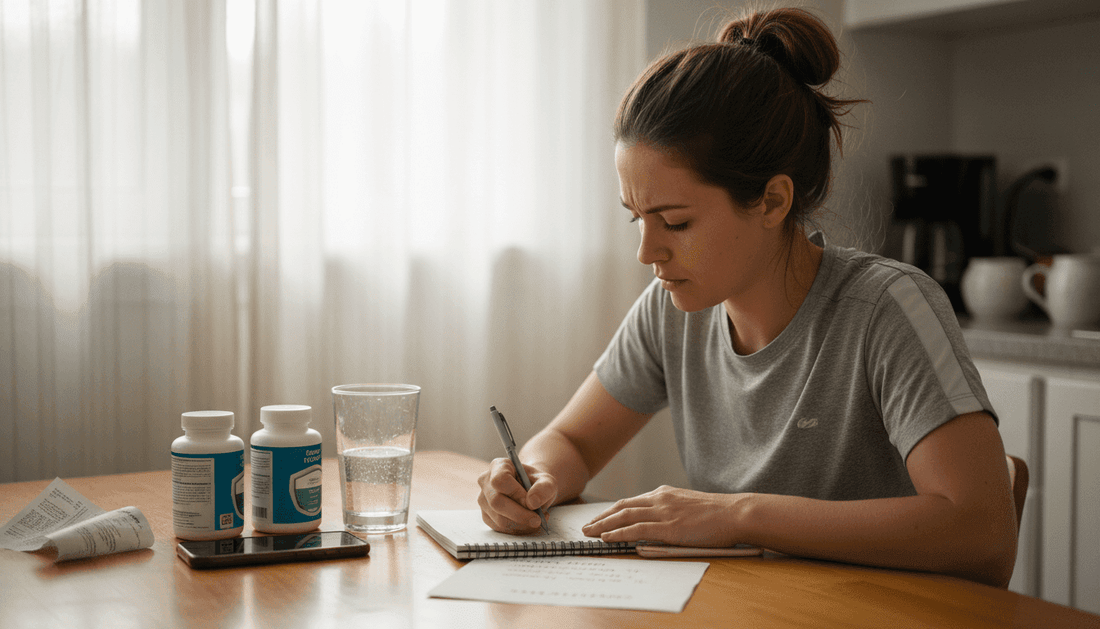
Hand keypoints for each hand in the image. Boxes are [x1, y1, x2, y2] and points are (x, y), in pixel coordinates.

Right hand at [477, 457, 557, 533]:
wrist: (532, 492)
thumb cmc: (537, 484)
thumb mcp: (547, 481)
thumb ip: (544, 488)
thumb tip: (532, 502)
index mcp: (499, 466)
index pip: (500, 480)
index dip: (515, 493)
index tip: (532, 503)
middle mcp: (486, 481)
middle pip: (496, 502)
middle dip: (520, 514)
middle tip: (538, 520)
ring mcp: (483, 500)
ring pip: (498, 518)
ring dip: (521, 524)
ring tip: (537, 519)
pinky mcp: (486, 516)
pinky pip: (500, 528)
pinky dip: (517, 529)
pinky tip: (528, 523)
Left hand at [581, 486, 740, 546]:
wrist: (734, 513)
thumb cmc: (716, 514)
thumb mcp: (688, 506)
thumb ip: (670, 510)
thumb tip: (657, 522)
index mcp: (664, 494)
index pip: (630, 502)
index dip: (612, 511)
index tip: (599, 518)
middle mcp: (660, 499)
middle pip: (622, 507)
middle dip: (601, 517)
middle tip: (586, 527)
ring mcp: (664, 512)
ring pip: (624, 516)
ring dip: (603, 525)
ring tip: (589, 533)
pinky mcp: (669, 527)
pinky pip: (637, 528)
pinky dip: (619, 532)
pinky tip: (607, 537)